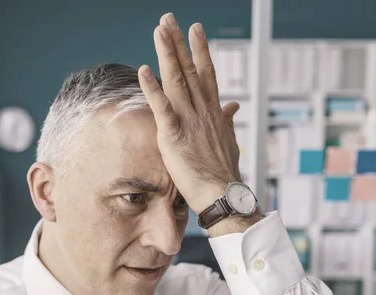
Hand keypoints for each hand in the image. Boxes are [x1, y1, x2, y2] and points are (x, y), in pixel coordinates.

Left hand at [137, 13, 241, 214]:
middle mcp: (202, 109)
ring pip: (176, 80)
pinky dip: (152, 89)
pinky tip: (144, 70)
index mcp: (213, 110)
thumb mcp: (228, 140)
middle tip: (169, 19)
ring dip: (167, 54)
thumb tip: (231, 107)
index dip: (200, 50)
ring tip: (159, 31)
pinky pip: (162, 107)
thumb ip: (227, 120)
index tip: (195, 29)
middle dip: (178, 42)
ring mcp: (189, 120)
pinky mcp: (174, 135)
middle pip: (189, 69)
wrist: (222, 193)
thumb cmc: (223, 170)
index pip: (206, 73)